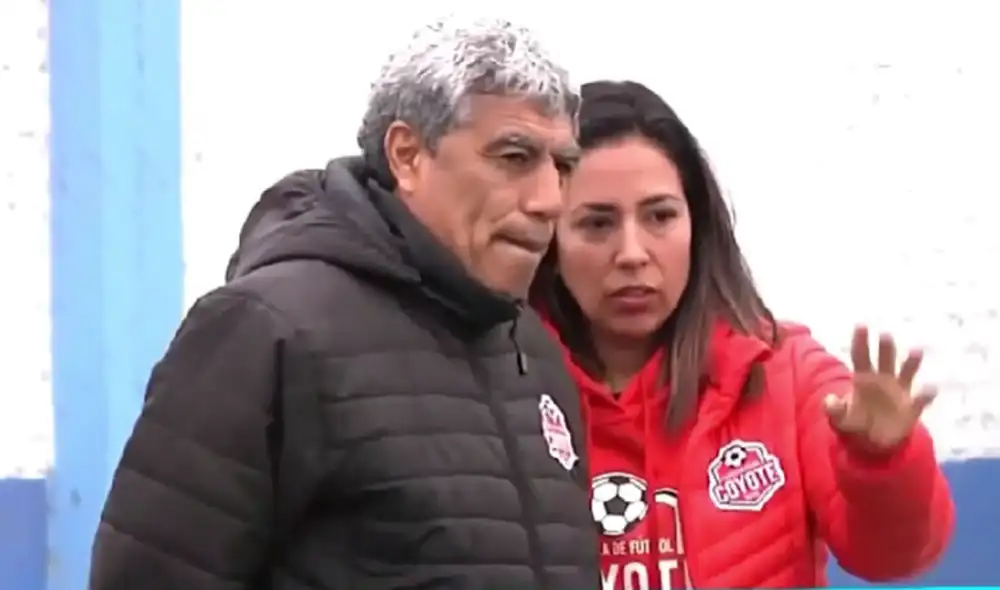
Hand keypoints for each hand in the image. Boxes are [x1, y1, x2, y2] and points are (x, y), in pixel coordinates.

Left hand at [823, 325, 937, 450]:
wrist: (875, 443)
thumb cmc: (855, 425)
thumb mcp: (841, 420)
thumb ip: (835, 410)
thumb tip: (828, 401)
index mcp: (863, 379)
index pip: (860, 357)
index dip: (860, 342)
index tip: (860, 326)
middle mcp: (883, 380)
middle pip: (884, 360)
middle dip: (885, 348)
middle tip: (885, 335)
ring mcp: (899, 392)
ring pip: (906, 373)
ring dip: (911, 363)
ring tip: (916, 351)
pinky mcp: (912, 408)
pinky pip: (921, 399)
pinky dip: (926, 394)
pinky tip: (929, 389)